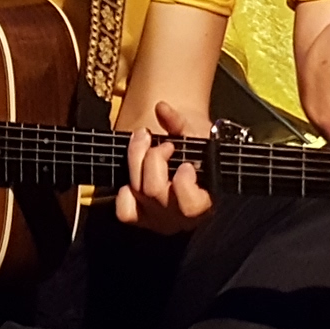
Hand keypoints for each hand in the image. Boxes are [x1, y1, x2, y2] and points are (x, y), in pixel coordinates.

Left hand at [116, 99, 213, 233]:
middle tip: (162, 144)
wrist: (191, 167)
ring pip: (137, 192)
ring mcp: (158, 220)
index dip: (184, 182)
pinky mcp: (140, 220)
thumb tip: (161, 108)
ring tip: (144, 144)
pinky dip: (124, 193)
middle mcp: (180, 217)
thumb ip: (179, 123)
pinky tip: (134, 176)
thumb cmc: (198, 153)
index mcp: (205, 202)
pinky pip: (124, 210)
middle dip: (154, 158)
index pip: (191, 205)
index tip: (186, 164)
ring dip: (136, 161)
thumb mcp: (196, 137)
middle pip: (154, 190)